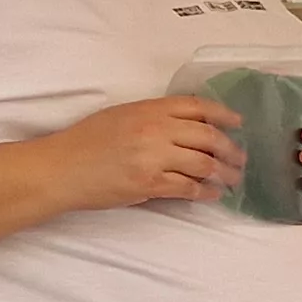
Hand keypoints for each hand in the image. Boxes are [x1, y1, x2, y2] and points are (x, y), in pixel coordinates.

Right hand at [41, 96, 245, 210]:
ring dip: (224, 174)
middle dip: (231, 149)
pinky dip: (205, 192)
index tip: (238, 123)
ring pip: (204, 164)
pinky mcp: (149, 184)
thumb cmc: (85, 141)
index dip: (223, 114)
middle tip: (240, 159)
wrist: (61, 169)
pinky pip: (188, 188)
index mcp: (149, 109)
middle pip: (208, 137)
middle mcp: (155, 129)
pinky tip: (212, 195)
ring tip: (232, 180)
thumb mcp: (121, 116)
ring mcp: (154, 157)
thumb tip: (186, 128)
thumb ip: (153, 117)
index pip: (198, 107)